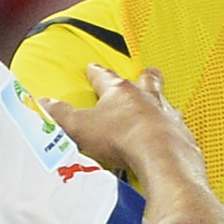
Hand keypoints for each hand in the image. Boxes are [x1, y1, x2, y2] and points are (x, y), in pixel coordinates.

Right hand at [40, 62, 204, 189]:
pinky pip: (177, 128)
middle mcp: (148, 98)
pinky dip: (173, 130)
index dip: (97, 73)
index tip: (92, 68)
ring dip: (161, 104)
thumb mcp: (80, 126)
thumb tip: (43, 103)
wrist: (159, 155)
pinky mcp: (180, 134)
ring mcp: (168, 114)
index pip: (105, 77)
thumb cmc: (122, 137)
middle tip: (146, 72)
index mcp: (121, 92)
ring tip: (159, 107)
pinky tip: (170, 136)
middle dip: (144, 76)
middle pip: (147, 80)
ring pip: (166, 102)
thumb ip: (61, 114)